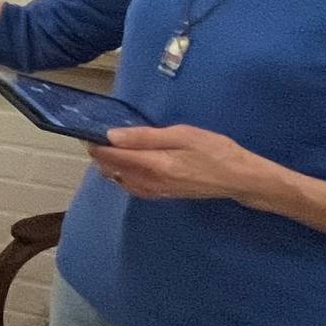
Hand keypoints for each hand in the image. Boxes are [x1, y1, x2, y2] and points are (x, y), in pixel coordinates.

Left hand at [90, 123, 273, 202]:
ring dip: (109, 164)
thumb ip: (145, 137)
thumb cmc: (214, 151)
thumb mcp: (182, 135)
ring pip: (119, 179)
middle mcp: (149, 183)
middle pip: (111, 169)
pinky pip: (132, 186)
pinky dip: (122, 174)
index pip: (111, 156)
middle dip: (99, 153)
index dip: (94, 144)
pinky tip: (126, 163)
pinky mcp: (161, 195)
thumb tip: (111, 136)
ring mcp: (155, 192)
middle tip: (95, 135)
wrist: (239, 179)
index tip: (85, 131)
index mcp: (153, 166)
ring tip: (108, 146)